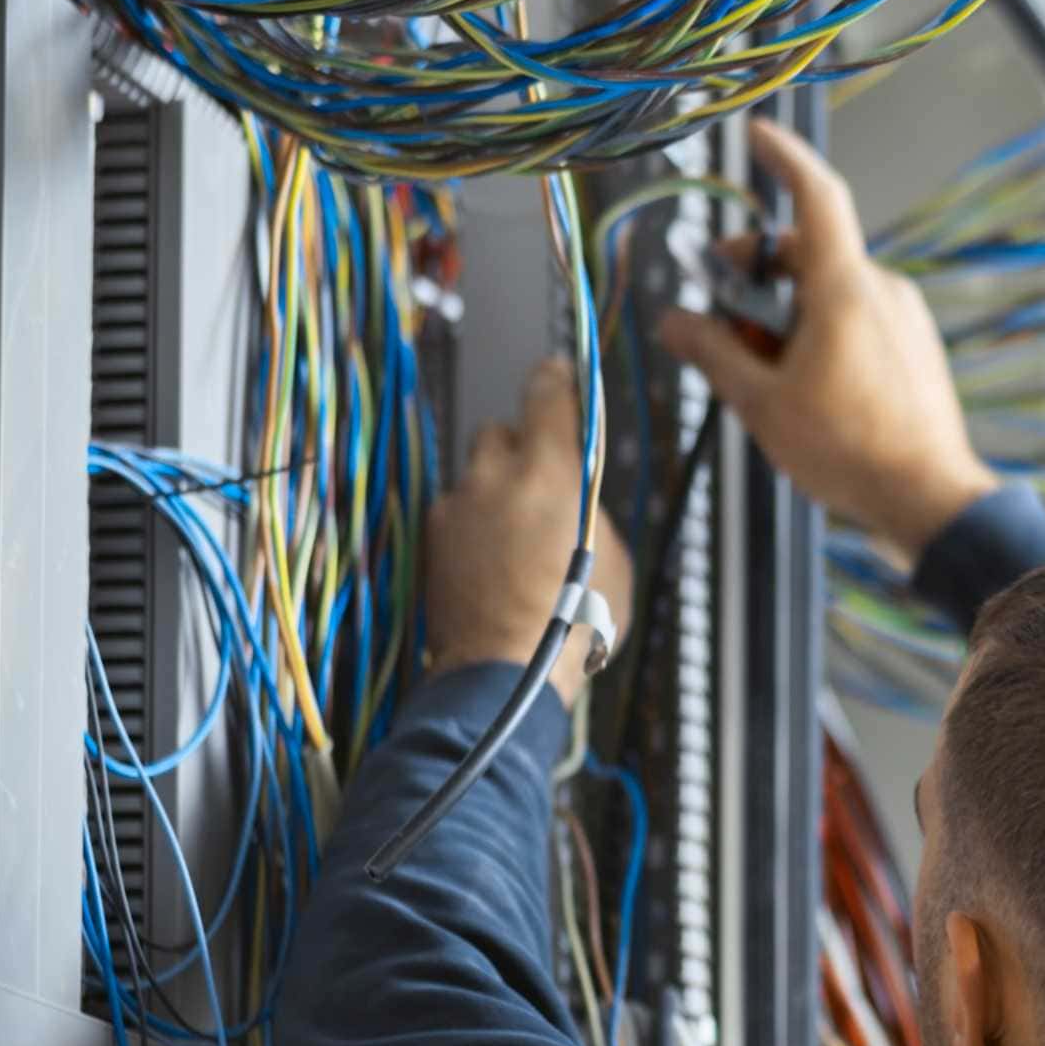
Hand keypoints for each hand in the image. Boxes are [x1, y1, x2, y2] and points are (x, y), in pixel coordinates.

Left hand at [427, 359, 635, 703]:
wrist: (507, 670)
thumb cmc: (574, 619)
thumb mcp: (612, 557)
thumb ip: (588, 508)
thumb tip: (574, 496)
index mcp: (552, 469)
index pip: (547, 393)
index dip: (555, 381)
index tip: (558, 375)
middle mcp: (496, 474)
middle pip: (502, 432)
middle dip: (520, 451)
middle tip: (541, 486)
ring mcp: (457, 505)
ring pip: (475, 476)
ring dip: (493, 492)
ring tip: (514, 537)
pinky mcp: (432, 537)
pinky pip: (455, 513)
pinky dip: (471, 527)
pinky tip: (489, 563)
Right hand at [654, 118, 996, 564]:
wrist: (929, 499)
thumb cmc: (852, 452)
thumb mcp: (760, 402)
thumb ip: (713, 352)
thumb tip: (675, 323)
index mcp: (844, 289)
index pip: (816, 195)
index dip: (784, 157)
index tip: (758, 136)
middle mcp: (881, 290)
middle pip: (805, 253)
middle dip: (756, 276)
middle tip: (720, 320)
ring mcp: (903, 318)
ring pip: (828, 291)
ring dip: (784, 315)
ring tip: (761, 374)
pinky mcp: (912, 347)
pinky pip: (855, 319)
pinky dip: (818, 334)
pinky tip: (800, 386)